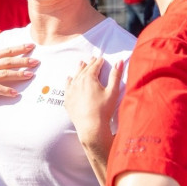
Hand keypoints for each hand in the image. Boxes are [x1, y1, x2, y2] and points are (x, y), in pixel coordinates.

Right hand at [0, 43, 38, 102]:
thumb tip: (11, 56)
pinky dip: (7, 91)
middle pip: (8, 61)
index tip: (32, 46)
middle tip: (37, 61)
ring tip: (30, 75)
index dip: (19, 48)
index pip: (6, 51)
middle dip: (23, 61)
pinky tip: (16, 93)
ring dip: (18, 74)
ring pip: (4, 74)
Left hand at [65, 57, 123, 185]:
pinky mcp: (67, 99)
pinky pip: (67, 86)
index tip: (101, 58)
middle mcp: (78, 82)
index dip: (98, 62)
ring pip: (75, 76)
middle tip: (92, 59)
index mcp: (89, 78)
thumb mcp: (112, 92)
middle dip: (90, 64)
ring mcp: (71, 90)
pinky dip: (69, 81)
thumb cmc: (103, 110)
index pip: (94, 66)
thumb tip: (119, 61)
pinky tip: (70, 78)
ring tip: (81, 63)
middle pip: (84, 70)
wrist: (91, 127)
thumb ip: (115, 75)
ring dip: (79, 69)